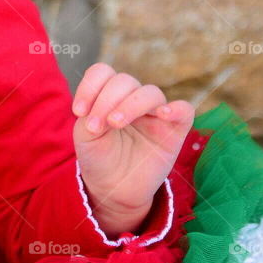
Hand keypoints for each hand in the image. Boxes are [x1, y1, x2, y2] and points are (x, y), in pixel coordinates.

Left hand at [72, 63, 193, 229]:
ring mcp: (155, 113)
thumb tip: (109, 109)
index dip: (90, 86)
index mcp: (109, 95)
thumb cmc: (99, 157)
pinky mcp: (175, 130)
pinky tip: (162, 114)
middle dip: (106, 100)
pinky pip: (184, 110)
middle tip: (96, 126)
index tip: (78, 112)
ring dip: (131, 105)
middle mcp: (133, 99)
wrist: (114, 189)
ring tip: (115, 123)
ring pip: (150, 93)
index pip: (103, 73)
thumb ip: (91, 115)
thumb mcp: (86, 135)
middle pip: (124, 81)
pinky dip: (176, 108)